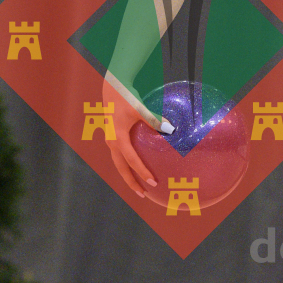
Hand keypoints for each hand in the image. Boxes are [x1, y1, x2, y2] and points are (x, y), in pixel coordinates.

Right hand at [102, 74, 164, 199]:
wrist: (112, 88)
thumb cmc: (127, 98)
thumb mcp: (140, 108)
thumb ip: (155, 120)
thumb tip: (172, 129)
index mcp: (118, 137)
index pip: (131, 159)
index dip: (141, 172)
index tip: (153, 182)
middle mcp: (112, 142)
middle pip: (121, 168)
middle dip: (131, 182)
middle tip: (144, 195)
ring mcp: (110, 141)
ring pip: (118, 164)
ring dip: (128, 176)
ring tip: (140, 187)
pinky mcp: (112, 138)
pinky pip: (119, 157)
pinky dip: (127, 165)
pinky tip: (138, 168)